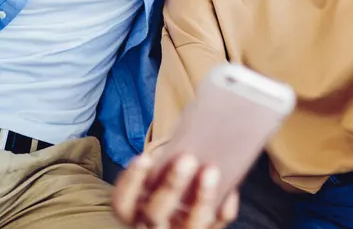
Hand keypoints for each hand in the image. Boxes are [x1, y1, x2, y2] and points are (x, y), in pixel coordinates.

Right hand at [112, 153, 238, 228]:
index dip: (131, 181)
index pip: (122, 201)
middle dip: (172, 186)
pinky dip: (223, 209)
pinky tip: (230, 190)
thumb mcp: (154, 168)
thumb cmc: (163, 173)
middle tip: (187, 158)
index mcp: (131, 210)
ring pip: (189, 226)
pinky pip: (214, 227)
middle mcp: (150, 226)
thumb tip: (187, 132)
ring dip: (201, 199)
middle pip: (155, 213)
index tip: (144, 157)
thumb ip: (162, 159)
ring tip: (212, 169)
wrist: (179, 197)